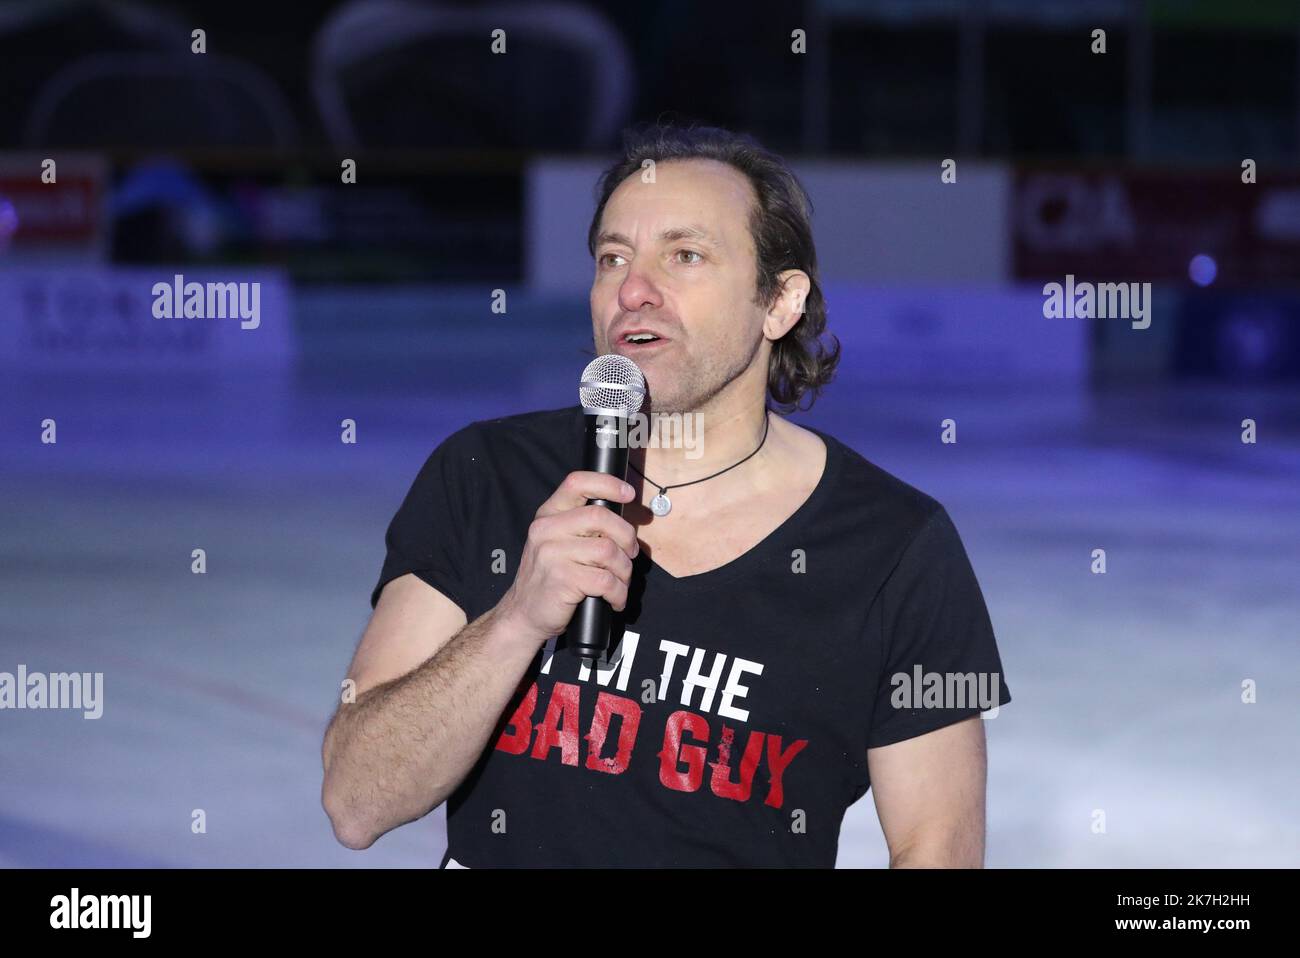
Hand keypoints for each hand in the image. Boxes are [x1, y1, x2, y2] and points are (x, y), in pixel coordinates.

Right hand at [496, 471, 638, 646]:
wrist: (523, 614)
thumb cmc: (549, 579)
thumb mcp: (556, 543)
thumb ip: (581, 526)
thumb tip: (623, 520)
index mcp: (548, 515)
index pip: (577, 483)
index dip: (608, 484)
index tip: (628, 494)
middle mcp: (546, 530)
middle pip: (601, 517)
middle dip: (627, 537)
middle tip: (630, 555)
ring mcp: (552, 554)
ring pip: (608, 550)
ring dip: (624, 570)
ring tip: (620, 582)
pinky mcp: (561, 579)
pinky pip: (606, 580)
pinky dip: (618, 593)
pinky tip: (614, 600)